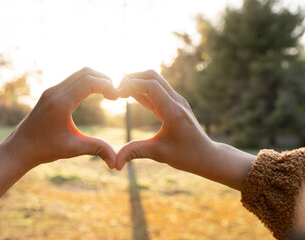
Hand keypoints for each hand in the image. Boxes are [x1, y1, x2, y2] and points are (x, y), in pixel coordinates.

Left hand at [1, 67, 117, 169]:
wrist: (20, 148)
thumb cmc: (45, 149)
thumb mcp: (73, 149)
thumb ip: (97, 149)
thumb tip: (116, 162)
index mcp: (61, 103)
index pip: (89, 82)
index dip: (107, 86)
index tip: (116, 98)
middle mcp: (55, 92)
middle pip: (86, 72)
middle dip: (104, 79)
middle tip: (114, 94)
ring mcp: (51, 91)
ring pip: (78, 74)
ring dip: (95, 79)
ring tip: (107, 94)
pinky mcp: (50, 93)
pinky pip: (72, 80)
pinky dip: (86, 82)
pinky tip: (93, 95)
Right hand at [116, 70, 253, 189]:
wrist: (207, 155)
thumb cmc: (187, 156)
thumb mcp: (160, 154)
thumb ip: (135, 152)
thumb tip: (115, 163)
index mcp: (173, 112)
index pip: (151, 86)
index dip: (131, 85)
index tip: (116, 94)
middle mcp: (176, 101)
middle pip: (152, 76)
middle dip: (132, 78)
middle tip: (116, 90)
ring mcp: (177, 101)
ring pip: (154, 80)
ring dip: (136, 82)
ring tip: (119, 93)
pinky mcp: (174, 104)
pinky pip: (156, 90)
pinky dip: (142, 90)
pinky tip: (130, 96)